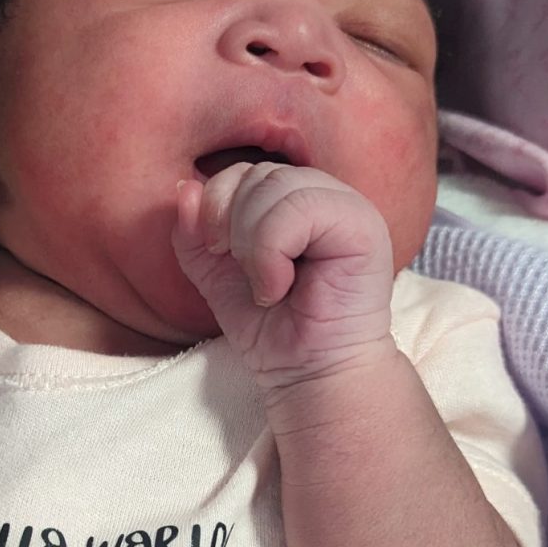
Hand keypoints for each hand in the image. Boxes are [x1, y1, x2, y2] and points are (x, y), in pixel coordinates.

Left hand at [172, 162, 394, 391]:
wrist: (309, 375)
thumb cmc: (274, 330)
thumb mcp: (216, 276)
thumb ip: (195, 234)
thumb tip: (183, 188)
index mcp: (293, 200)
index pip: (243, 171)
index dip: (216, 206)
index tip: (217, 253)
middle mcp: (323, 195)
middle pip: (257, 174)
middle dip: (231, 225)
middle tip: (244, 273)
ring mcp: (348, 207)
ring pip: (275, 185)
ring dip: (252, 242)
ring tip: (266, 284)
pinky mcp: (363, 226)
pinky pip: (299, 209)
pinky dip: (272, 252)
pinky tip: (280, 286)